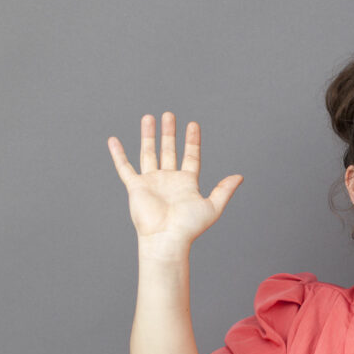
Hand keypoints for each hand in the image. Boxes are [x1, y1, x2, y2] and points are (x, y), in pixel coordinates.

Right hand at [108, 112, 242, 250]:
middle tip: (169, 115)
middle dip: (169, 132)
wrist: (167, 238)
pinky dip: (118, 154)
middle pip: (169, 150)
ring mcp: (152, 182)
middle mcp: (169, 180)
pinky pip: (124, 167)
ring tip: (149, 117)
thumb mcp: (212, 206)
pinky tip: (113, 140)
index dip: (192, 140)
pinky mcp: (136, 187)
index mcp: (187, 183)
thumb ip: (224, 190)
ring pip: (149, 153)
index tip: (193, 124)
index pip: (190, 156)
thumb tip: (240, 177)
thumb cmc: (189, 227)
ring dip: (148, 135)